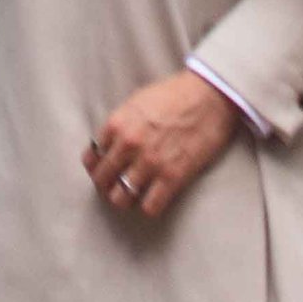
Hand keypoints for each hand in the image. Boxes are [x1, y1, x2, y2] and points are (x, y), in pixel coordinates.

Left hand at [82, 70, 240, 216]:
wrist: (210, 95)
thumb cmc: (175, 94)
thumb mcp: (137, 101)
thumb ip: (121, 125)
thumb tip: (110, 146)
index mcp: (117, 123)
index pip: (92, 158)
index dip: (97, 167)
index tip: (105, 171)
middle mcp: (129, 144)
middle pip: (103, 181)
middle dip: (107, 186)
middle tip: (117, 186)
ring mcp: (150, 162)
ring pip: (121, 198)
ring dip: (126, 199)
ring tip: (135, 194)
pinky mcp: (173, 177)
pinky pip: (150, 207)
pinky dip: (149, 206)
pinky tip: (154, 198)